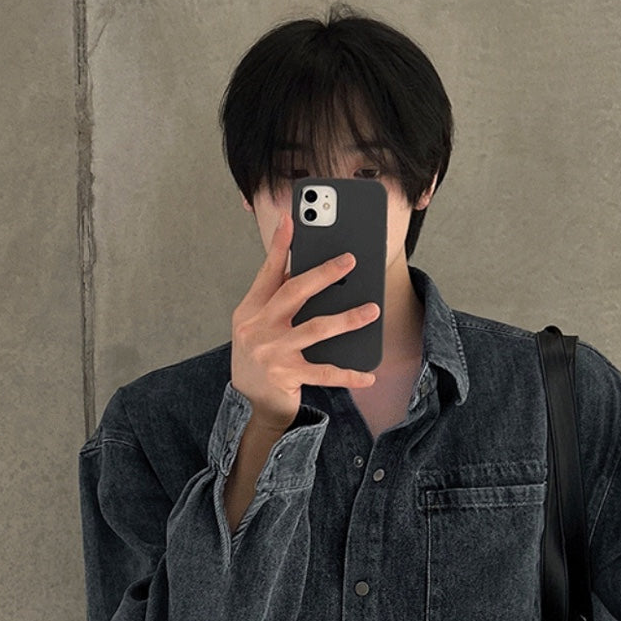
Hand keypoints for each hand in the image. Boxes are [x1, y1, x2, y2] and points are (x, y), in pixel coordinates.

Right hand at [230, 210, 379, 427]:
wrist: (249, 402)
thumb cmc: (259, 357)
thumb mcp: (257, 325)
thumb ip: (276, 300)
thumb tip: (302, 269)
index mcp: (251, 310)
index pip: (267, 272)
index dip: (279, 244)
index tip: (291, 218)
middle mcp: (258, 328)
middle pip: (294, 292)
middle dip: (324, 273)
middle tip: (350, 261)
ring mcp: (272, 353)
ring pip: (316, 329)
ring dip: (348, 319)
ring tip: (372, 311)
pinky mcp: (287, 376)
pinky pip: (324, 373)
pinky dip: (349, 375)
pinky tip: (368, 374)